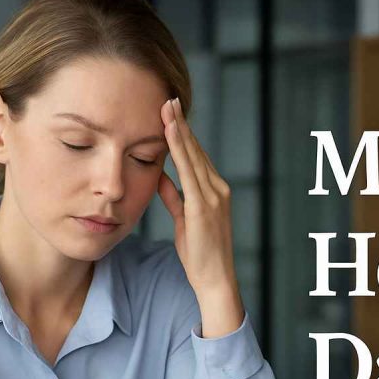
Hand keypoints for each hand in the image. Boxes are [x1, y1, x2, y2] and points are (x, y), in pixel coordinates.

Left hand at [158, 98, 243, 337]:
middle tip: (168, 98)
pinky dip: (180, 150)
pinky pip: (189, 171)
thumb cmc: (200, 255)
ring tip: (167, 107)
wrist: (215, 280)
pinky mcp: (204, 206)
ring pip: (193, 155)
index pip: (195, 156)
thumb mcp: (184, 221)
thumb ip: (173, 197)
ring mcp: (213, 196)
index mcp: (214, 191)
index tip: (170, 113)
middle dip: (180, 124)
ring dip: (179, 130)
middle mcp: (218, 189)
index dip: (182, 134)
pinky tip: (170, 134)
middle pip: (195, 149)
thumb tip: (160, 176)